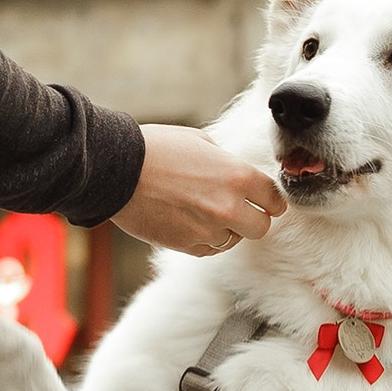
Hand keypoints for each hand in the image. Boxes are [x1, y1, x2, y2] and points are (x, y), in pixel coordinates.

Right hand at [116, 127, 288, 258]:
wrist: (116, 170)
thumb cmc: (156, 148)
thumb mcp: (200, 141)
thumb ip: (226, 161)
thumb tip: (237, 172)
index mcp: (237, 176)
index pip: (275, 199)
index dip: (271, 199)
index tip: (265, 200)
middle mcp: (228, 207)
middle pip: (261, 227)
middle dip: (253, 218)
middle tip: (239, 209)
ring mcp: (208, 230)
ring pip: (233, 240)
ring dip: (226, 229)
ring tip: (204, 211)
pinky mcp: (187, 246)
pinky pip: (209, 249)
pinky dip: (205, 239)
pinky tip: (189, 221)